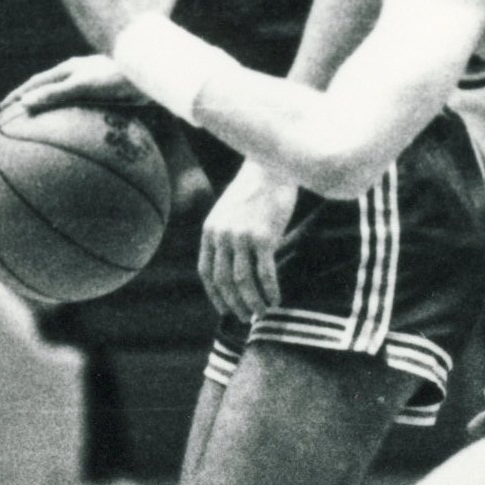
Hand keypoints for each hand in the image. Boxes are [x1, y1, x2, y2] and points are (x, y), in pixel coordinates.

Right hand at [6, 53, 142, 116]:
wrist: (147, 77)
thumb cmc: (115, 78)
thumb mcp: (81, 86)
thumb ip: (54, 94)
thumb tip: (24, 104)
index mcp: (69, 69)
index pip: (36, 82)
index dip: (19, 94)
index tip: (2, 109)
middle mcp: (79, 75)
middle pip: (49, 90)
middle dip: (32, 102)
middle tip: (16, 119)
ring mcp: (94, 86)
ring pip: (67, 101)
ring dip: (53, 113)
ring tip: (43, 129)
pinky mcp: (108, 97)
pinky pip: (86, 112)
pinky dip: (76, 122)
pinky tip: (78, 140)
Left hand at [198, 159, 294, 319]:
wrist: (272, 166)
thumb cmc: (255, 190)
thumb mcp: (229, 211)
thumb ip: (225, 235)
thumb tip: (231, 265)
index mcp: (210, 230)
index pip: (207, 272)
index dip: (215, 296)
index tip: (226, 310)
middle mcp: (222, 235)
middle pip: (224, 281)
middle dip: (235, 304)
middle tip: (248, 317)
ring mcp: (242, 236)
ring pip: (243, 281)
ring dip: (253, 302)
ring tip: (263, 312)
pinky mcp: (264, 237)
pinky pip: (265, 273)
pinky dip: (270, 291)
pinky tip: (277, 299)